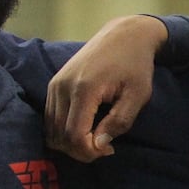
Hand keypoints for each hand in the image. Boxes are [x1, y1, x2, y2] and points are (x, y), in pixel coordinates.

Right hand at [45, 15, 165, 161]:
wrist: (124, 35)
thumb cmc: (136, 65)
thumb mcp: (138, 95)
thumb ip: (119, 122)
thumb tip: (99, 145)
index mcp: (84, 89)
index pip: (74, 135)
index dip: (89, 152)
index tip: (110, 149)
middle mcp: (62, 87)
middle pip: (59, 136)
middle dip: (81, 151)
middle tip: (105, 147)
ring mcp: (54, 84)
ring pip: (51, 130)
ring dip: (71, 143)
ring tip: (96, 138)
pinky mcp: (53, 84)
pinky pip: (50, 118)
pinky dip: (64, 131)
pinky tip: (86, 128)